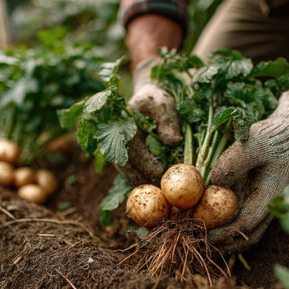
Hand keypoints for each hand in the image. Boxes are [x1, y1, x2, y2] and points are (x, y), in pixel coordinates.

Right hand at [115, 59, 181, 185]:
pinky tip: (149, 185)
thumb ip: (168, 121)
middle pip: (122, 162)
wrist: (146, 97)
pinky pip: (127, 167)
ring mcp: (117, 146)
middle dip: (137, 177)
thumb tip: (173, 142)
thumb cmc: (156, 99)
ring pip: (123, 167)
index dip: (145, 161)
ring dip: (136, 180)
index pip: (132, 146)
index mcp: (123, 124)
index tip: (158, 172)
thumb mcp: (164, 104)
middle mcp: (115, 137)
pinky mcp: (124, 152)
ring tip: (152, 191)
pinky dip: (137, 177)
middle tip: (153, 189)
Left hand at [208, 92, 288, 252]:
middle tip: (200, 243)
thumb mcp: (254, 144)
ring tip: (201, 236)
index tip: (205, 235)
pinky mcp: (254, 195)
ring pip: (244, 229)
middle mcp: (266, 204)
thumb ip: (234, 162)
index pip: (247, 223)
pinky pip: (240, 215)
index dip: (225, 233)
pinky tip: (207, 218)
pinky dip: (225, 222)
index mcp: (270, 196)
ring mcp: (260, 201)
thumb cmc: (273, 138)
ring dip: (225, 236)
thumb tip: (213, 183)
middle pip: (247, 235)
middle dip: (225, 243)